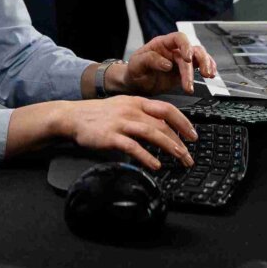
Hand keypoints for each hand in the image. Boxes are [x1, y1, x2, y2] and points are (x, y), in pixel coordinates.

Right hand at [64, 94, 198, 171]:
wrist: (73, 116)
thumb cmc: (99, 114)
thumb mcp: (123, 107)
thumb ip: (142, 114)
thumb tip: (163, 127)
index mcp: (136, 102)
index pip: (166, 109)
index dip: (182, 122)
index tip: (193, 135)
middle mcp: (131, 110)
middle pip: (162, 123)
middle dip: (179, 140)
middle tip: (188, 154)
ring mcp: (121, 123)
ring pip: (151, 132)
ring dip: (169, 146)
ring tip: (180, 157)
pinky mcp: (111, 136)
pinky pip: (133, 146)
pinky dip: (147, 156)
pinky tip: (155, 165)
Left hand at [119, 32, 217, 96]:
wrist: (137, 83)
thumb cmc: (135, 70)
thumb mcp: (137, 64)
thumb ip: (150, 60)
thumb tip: (167, 64)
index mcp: (162, 44)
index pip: (178, 38)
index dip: (185, 46)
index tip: (188, 59)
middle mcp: (174, 50)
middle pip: (192, 49)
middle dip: (199, 61)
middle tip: (202, 74)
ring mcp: (181, 60)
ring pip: (199, 56)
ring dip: (206, 65)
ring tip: (208, 76)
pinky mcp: (185, 71)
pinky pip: (200, 65)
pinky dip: (208, 68)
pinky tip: (211, 74)